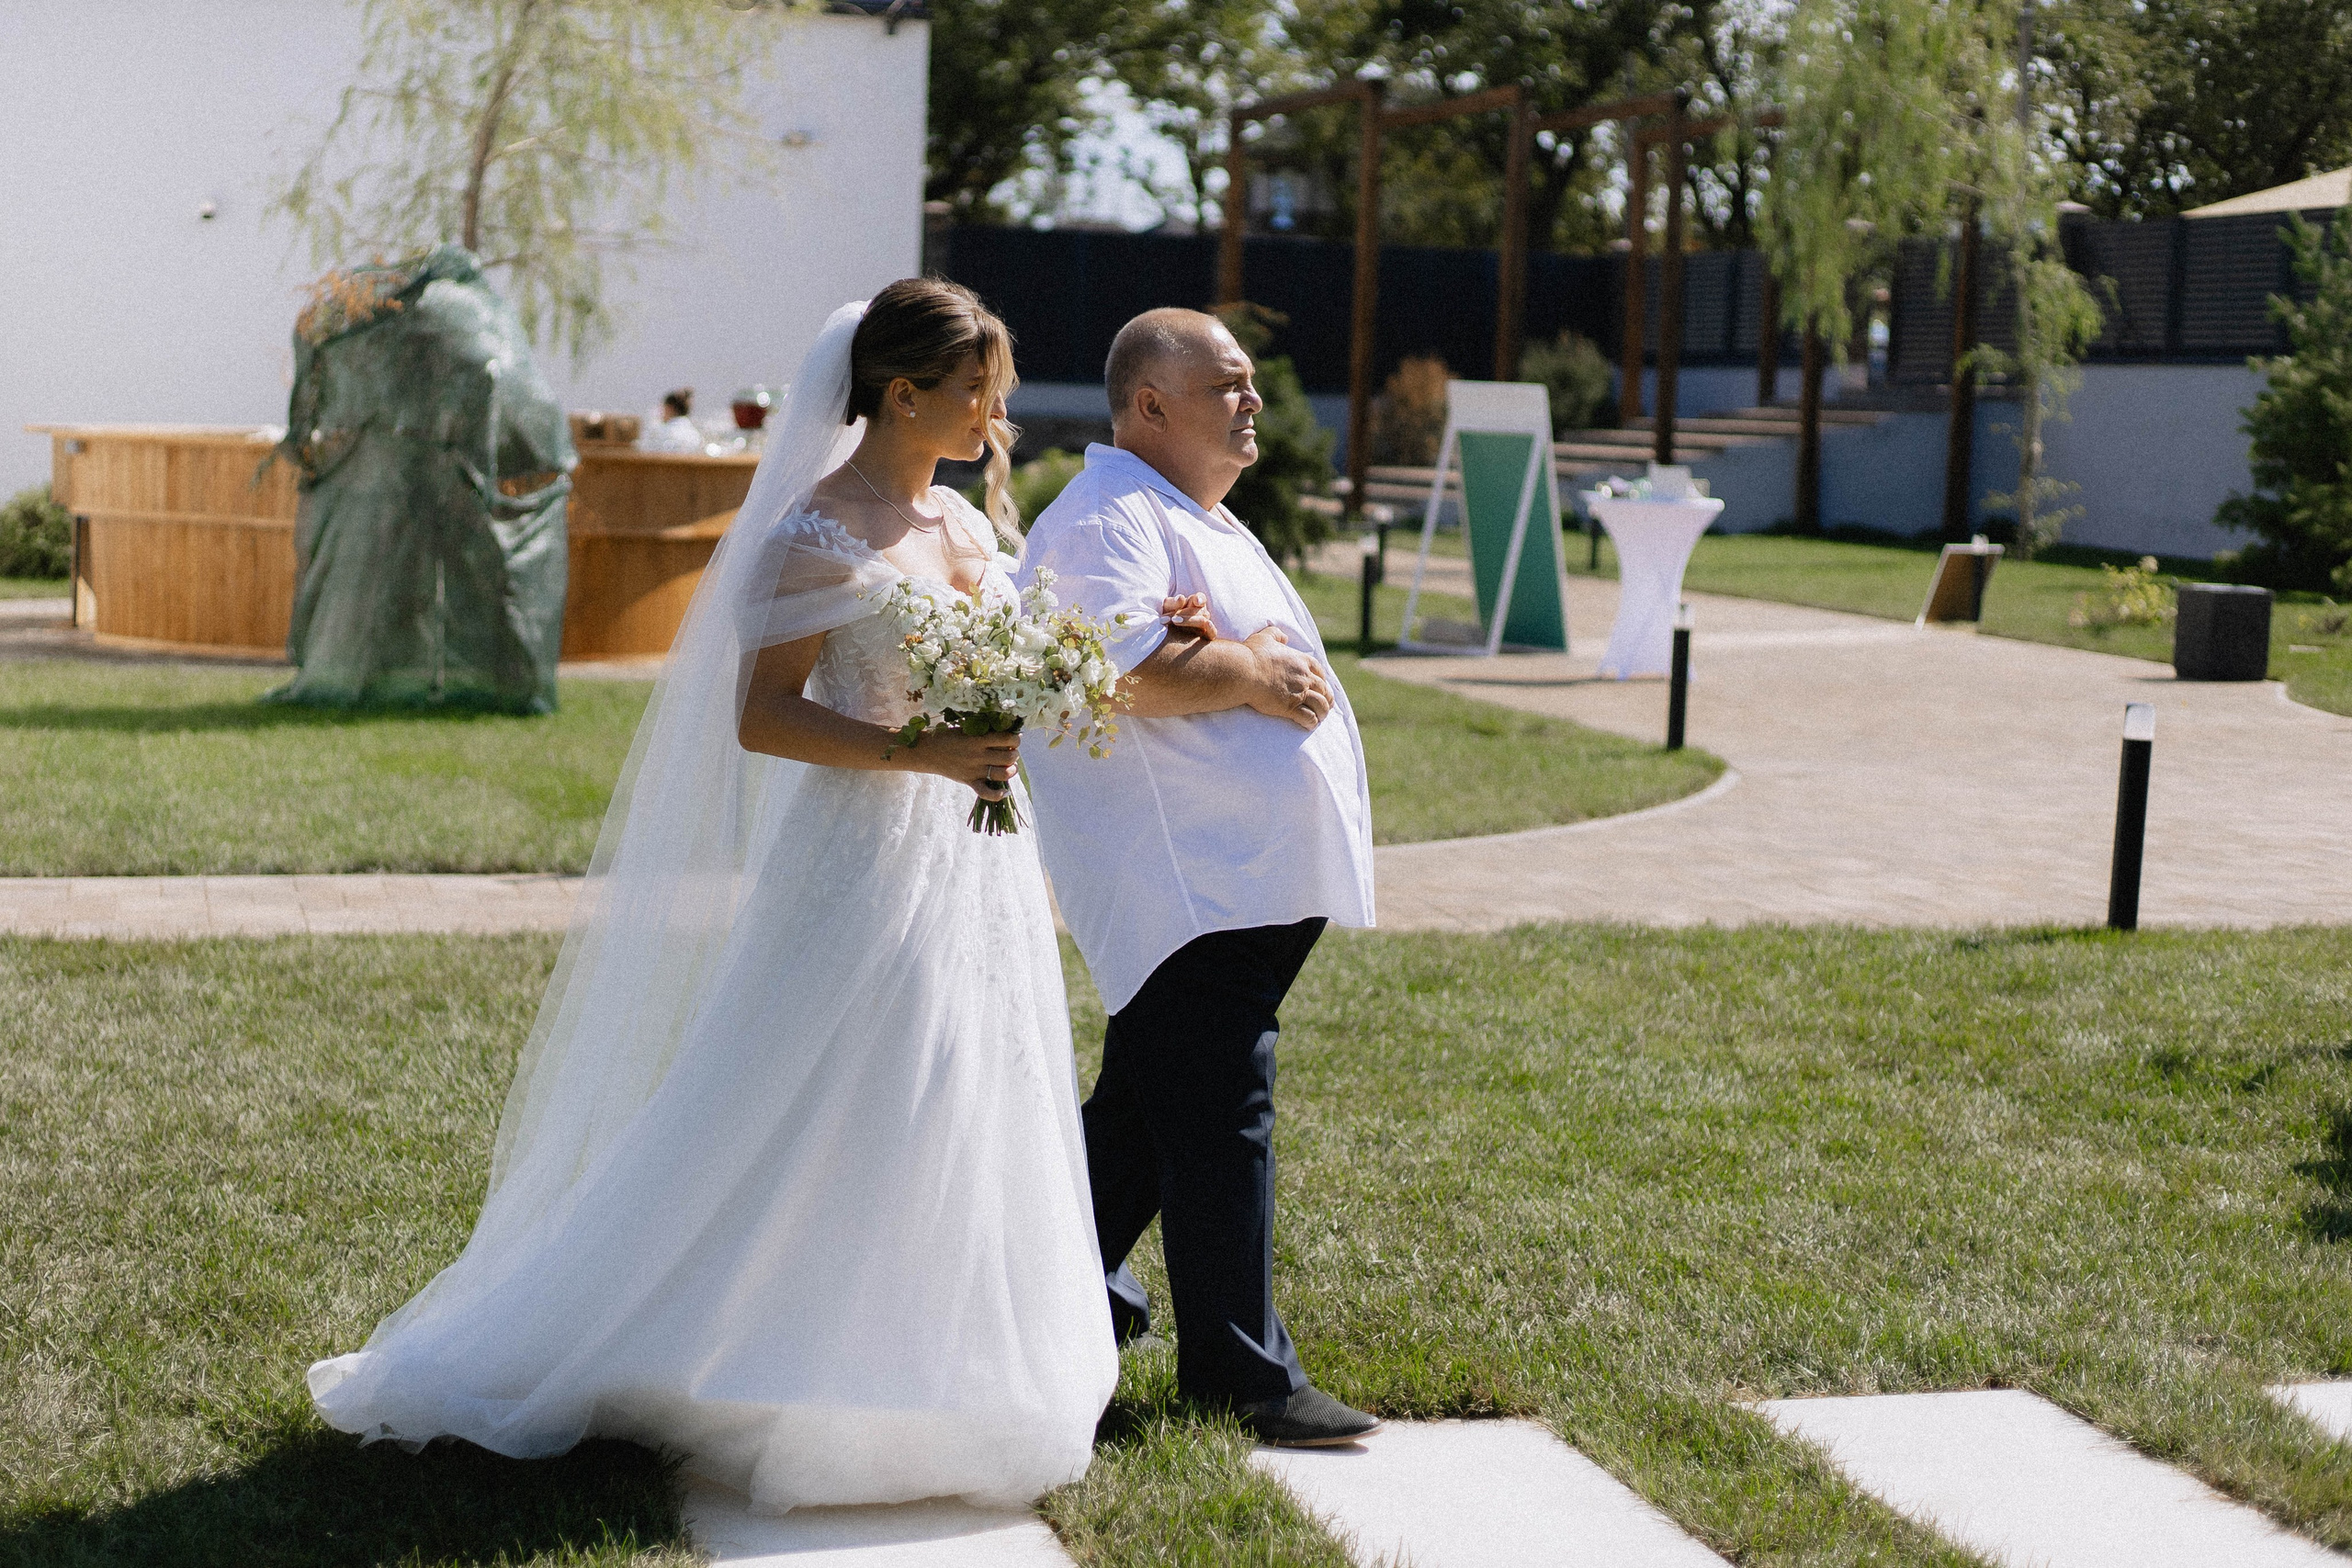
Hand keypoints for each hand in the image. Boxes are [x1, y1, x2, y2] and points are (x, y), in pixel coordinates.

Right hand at [907, 725, 1021, 799]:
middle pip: (1009, 757)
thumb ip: (984, 732)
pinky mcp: (969, 782)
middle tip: (1011, 752)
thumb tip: (1006, 733)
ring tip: (1010, 766)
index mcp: (978, 739)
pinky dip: (998, 795)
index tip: (1014, 739)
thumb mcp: (967, 729)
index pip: (1006, 739)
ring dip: (1011, 770)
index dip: (1015, 739)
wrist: (928, 752)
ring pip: (1003, 774)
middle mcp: (978, 756)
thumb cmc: (949, 737)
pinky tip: (1005, 791)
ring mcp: (974, 770)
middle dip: (1015, 754)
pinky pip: (986, 793)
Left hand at [1160, 592, 1215, 637]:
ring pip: (1203, 620)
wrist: (1164, 635)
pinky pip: (1212, 633)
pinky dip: (1211, 628)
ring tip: (1174, 621)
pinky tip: (1208, 624)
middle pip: (1198, 610)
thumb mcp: (1166, 608)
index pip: (1201, 598)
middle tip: (1168, 617)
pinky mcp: (1206, 636)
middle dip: (1182, 613)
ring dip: (1188, 620)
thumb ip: (1173, 603)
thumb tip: (1181, 598)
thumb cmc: (1166, 617)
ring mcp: (1205, 625)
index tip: (1196, 601)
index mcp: (1194, 604)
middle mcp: (1202, 613)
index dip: (1200, 599)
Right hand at [1242, 625, 1331, 730]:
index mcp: (1301, 660)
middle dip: (1326, 698)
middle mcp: (1304, 676)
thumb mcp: (1265, 637)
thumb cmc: (1252, 654)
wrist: (1244, 672)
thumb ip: (1276, 634)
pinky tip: (1310, 725)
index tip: (1321, 686)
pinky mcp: (1290, 707)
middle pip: (1323, 689)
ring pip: (1320, 704)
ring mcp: (1298, 692)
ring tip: (1321, 717)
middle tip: (1326, 704)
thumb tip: (1284, 637)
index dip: (1322, 680)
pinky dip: (1312, 722)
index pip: (1320, 671)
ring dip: (1322, 712)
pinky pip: (1308, 717)